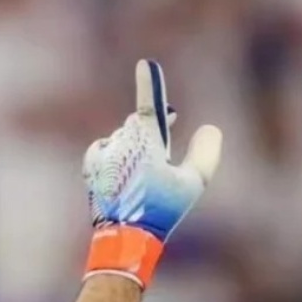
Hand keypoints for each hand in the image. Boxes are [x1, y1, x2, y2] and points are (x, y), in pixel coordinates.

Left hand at [83, 60, 222, 288]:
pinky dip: (113, 155)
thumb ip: (205, 155)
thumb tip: (211, 129)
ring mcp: (103, 152)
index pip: (148, 103)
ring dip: (132, 148)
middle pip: (137, 124)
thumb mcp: (192, 185)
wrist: (125, 237)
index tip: (145, 65)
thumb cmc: (162, 210)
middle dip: (150, 131)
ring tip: (142, 175)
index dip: (149, 82)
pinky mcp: (91, 166)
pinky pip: (103, 149)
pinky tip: (122, 171)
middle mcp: (120, 140)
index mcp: (145, 139)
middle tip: (163, 151)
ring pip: (121, 138)